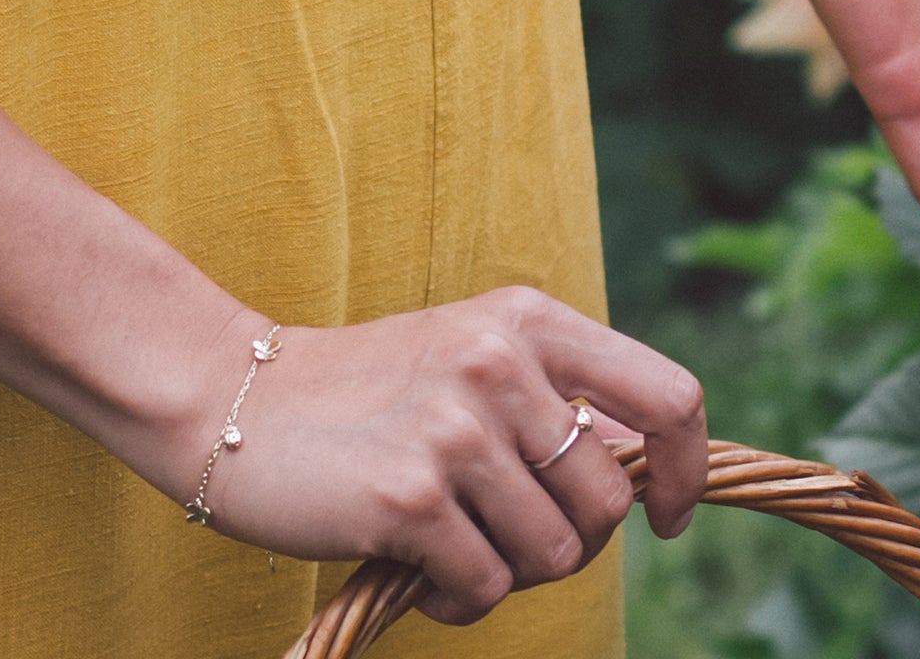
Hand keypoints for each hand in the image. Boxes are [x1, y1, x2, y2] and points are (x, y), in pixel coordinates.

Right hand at [174, 288, 706, 625]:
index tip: (665, 516)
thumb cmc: (367, 391)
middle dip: (571, 543)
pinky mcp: (411, 496)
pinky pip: (488, 589)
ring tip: (454, 546)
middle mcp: (500, 363)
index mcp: (528, 319)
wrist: (233, 399)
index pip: (667, 395)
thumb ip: (557, 396)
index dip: (686, 470)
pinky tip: (416, 569)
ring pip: (556, 553)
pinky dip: (459, 601)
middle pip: (609, 500)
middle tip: (506, 536)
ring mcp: (456, 428)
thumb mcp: (473, 355)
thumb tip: (646, 468)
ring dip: (511, 573)